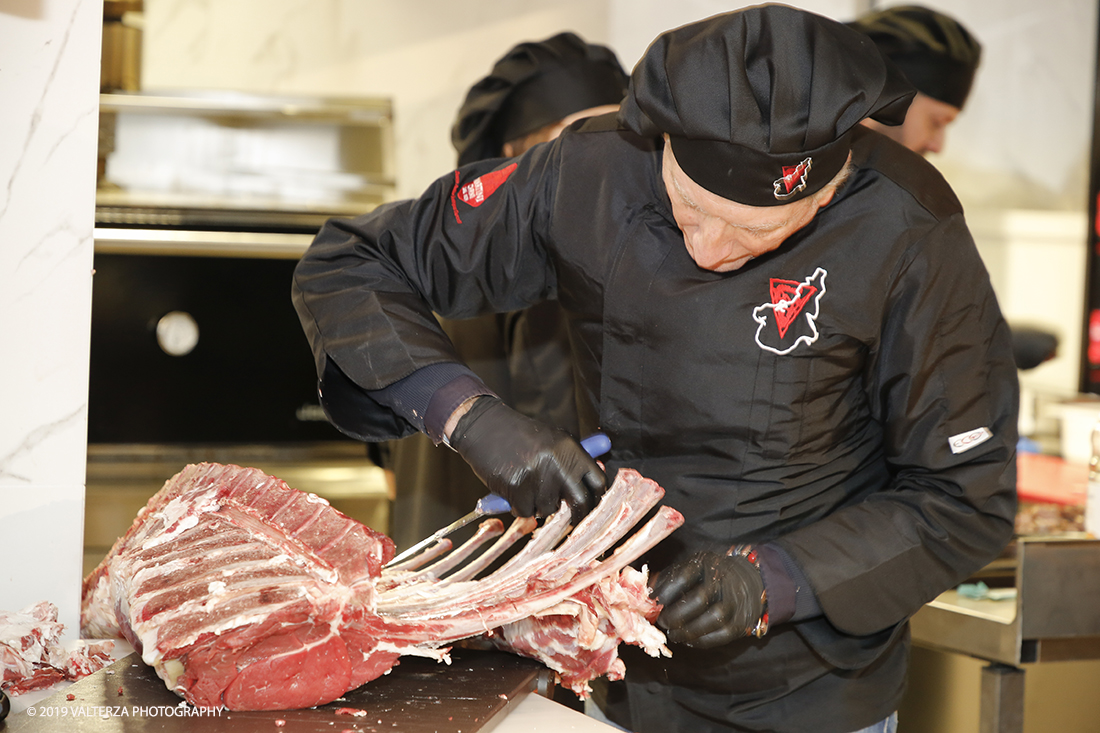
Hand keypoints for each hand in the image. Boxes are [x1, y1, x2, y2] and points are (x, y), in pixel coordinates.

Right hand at [449, 396, 605, 521]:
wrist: (485, 427)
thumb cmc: (519, 436)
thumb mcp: (553, 441)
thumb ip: (572, 461)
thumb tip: (595, 485)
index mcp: (571, 449)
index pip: (598, 482)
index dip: (595, 499)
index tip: (589, 506)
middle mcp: (558, 463)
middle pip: (580, 502)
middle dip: (575, 515)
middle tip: (568, 517)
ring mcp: (538, 476)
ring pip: (549, 510)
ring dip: (539, 506)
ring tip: (528, 488)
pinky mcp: (517, 487)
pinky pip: (525, 511)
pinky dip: (519, 507)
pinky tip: (512, 491)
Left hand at [651, 550, 765, 647]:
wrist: (749, 581)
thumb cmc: (709, 576)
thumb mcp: (690, 568)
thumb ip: (667, 580)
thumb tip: (644, 595)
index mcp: (704, 564)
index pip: (683, 577)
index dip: (665, 592)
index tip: (652, 603)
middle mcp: (722, 581)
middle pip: (699, 599)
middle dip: (676, 615)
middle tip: (663, 622)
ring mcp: (734, 602)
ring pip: (713, 618)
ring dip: (689, 630)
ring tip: (674, 634)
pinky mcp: (740, 623)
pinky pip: (721, 636)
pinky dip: (702, 641)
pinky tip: (689, 640)